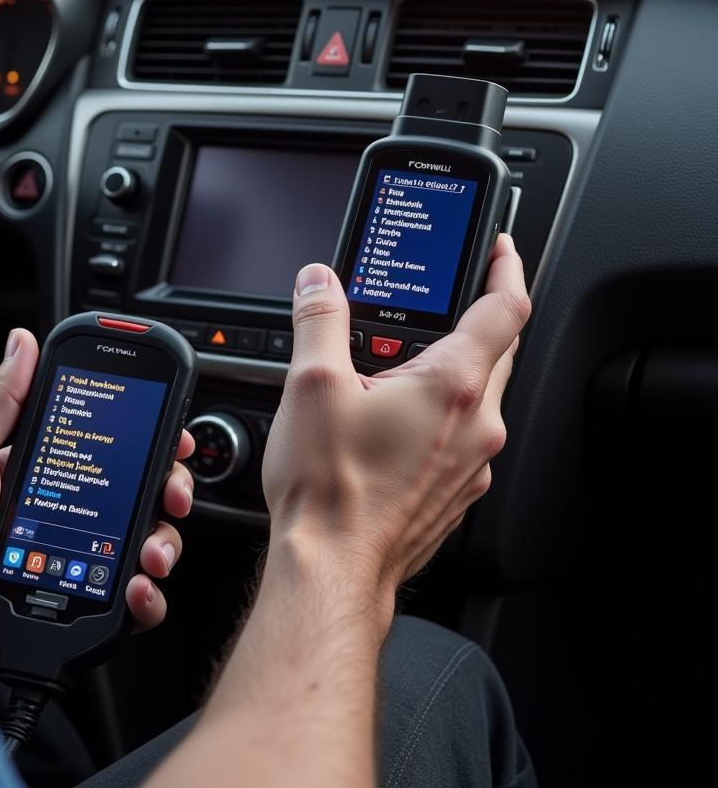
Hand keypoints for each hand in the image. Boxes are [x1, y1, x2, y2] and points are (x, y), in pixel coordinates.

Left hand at [0, 329, 195, 682]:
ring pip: (144, 546)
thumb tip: (22, 342)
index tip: (170, 436)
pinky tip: (134, 590)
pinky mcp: (72, 603)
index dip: (149, 439)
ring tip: (150, 553)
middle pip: (140, 494)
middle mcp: (64, 510)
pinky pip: (126, 604)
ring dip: (163, 545)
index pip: (111, 444)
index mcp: (41, 467)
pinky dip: (145, 599)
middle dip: (169, 491)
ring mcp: (73, 559)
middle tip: (169, 495)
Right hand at [263, 234, 529, 593]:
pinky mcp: (457, 491)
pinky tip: (393, 421)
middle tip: (434, 306)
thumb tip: (318, 283)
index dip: (504, 266)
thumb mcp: (312, 385)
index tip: (498, 248)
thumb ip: (319, 320)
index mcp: (452, 386)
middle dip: (470, 319)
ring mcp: (472, 463)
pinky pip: (462, 435)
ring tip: (396, 367)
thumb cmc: (331, 491)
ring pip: (477, 396)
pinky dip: (440, 414)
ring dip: (448, 371)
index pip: (505, 307)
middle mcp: (477, 424)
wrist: (334, 569)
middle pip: (495, 350)